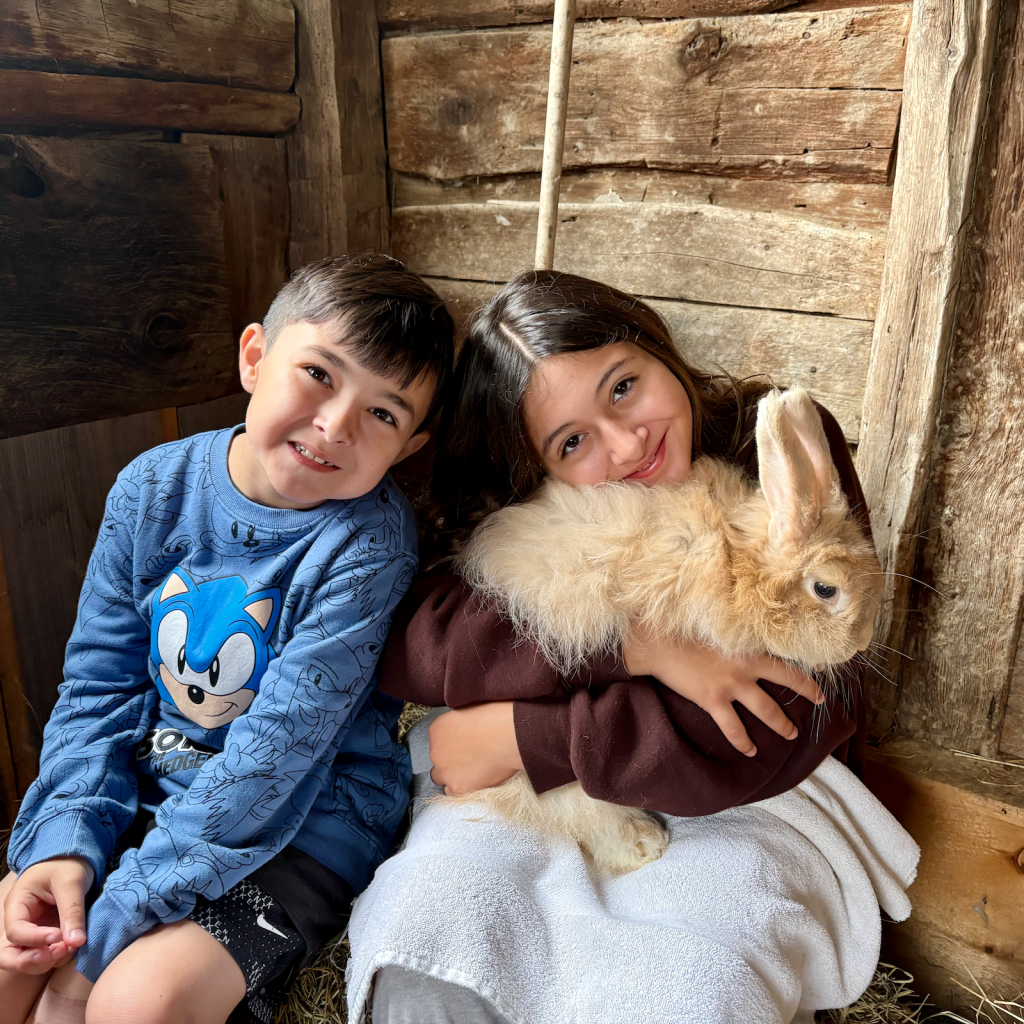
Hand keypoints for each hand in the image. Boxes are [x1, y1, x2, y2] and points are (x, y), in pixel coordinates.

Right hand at [0, 857, 92, 973]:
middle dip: (32, 961)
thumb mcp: (71, 881)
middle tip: (58, 952)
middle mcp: (19, 922)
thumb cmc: (67, 864)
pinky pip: (45, 955)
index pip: (16, 931)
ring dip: (47, 961)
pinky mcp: (46, 936)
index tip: (58, 936)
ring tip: (70, 949)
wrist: (75, 856)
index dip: (34, 939)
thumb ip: (72, 910)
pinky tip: (73, 948)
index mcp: (17, 904)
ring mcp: (32, 931)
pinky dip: (57, 957)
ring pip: (27, 959)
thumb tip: (77, 941)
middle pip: (10, 955)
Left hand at [428, 703, 524, 795]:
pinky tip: (475, 779)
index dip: (452, 741)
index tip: (465, 742)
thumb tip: (464, 728)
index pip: (437, 739)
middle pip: (437, 759)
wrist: (507, 736)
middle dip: (450, 758)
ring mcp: (444, 771)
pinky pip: (452, 791)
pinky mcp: (457, 787)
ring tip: (473, 770)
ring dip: (452, 774)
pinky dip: (461, 787)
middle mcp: (435, 750)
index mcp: (437, 729)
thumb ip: (459, 722)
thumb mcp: (469, 709)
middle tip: (470, 756)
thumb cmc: (495, 717)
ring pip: (441, 777)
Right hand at [622, 634, 822, 756]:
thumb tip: (752, 639)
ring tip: (790, 734)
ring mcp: (730, 686)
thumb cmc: (685, 628)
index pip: (787, 657)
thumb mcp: (719, 627)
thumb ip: (739, 637)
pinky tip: (749, 751)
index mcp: (749, 646)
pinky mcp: (712, 700)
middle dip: (805, 696)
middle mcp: (746, 667)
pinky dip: (743, 742)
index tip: (820, 673)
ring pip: (766, 710)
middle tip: (818, 702)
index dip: (806, 666)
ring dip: (781, 724)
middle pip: (786, 684)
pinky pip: (733, 728)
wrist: (658, 642)